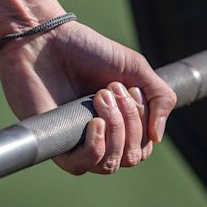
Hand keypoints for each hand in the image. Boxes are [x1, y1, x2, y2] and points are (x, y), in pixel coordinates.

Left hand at [0, 21, 175, 174]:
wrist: (46, 39)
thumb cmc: (88, 50)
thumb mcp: (136, 68)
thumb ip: (160, 98)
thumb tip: (158, 137)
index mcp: (119, 122)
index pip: (143, 146)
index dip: (143, 122)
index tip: (130, 89)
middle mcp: (100, 135)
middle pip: (130, 157)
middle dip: (130, 121)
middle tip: (110, 88)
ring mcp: (77, 141)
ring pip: (110, 164)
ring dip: (115, 129)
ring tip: (99, 96)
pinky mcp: (55, 143)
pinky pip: (80, 166)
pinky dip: (96, 148)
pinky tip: (95, 123)